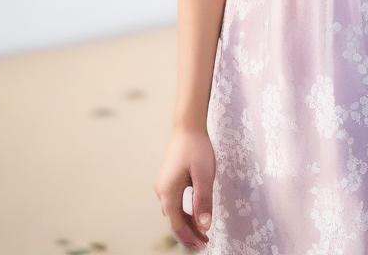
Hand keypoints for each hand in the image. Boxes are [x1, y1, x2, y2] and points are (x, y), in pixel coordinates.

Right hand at [153, 125, 215, 249]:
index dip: (190, 238)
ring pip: (175, 211)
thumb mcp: (204, 175)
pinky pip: (175, 202)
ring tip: (202, 231)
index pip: (178, 224)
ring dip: (187, 223)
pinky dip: (185, 211)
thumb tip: (204, 226)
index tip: (203, 245)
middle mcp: (162, 191)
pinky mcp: (168, 179)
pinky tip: (195, 213)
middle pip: (175, 220)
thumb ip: (203, 201)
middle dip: (189, 233)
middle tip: (205, 242)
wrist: (187, 125)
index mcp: (168, 193)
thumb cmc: (196, 148)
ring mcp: (163, 184)